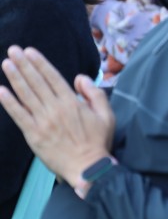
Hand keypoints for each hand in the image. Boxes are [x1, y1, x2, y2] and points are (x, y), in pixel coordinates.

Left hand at [0, 46, 114, 183]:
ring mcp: (43, 121)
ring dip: (15, 78)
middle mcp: (55, 108)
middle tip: (13, 50)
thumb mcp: (107, 114)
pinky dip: (9, 103)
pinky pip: (18, 116)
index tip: (29, 51)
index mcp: (72, 102)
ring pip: (26, 95)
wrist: (87, 168)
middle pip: (36, 82)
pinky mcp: (33, 135)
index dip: (40, 63)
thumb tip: (79, 78)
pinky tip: (1, 91)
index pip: (52, 77)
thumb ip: (94, 93)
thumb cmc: (98, 141)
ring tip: (6, 63)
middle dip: (24, 65)